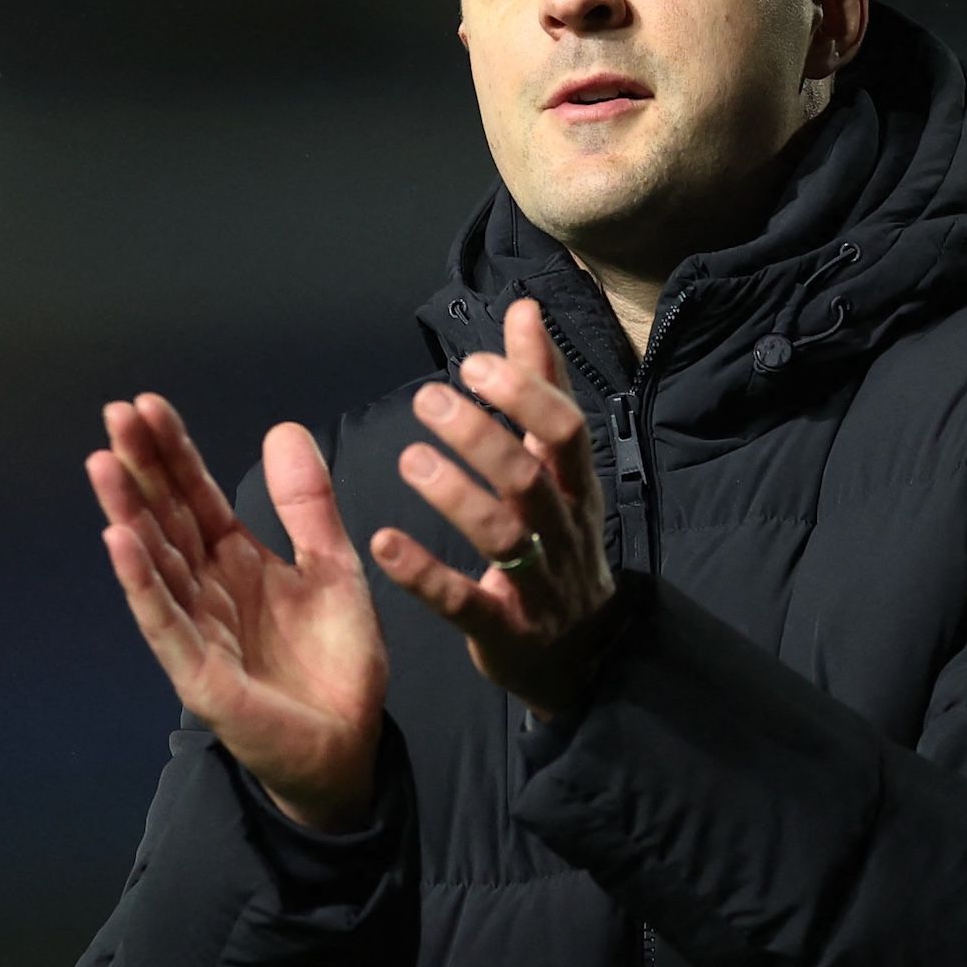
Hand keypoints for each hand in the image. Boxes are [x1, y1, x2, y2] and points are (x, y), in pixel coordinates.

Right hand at [87, 394, 387, 832]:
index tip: (147, 403)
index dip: (173, 451)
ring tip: (103, 464)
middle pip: (166, 517)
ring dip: (127, 513)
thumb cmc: (334, 662)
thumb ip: (308, 505)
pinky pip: (164, 622)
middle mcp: (206, 588)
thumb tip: (284, 428)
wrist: (349, 743)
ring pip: (154, 562)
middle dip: (142, 467)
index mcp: (236, 560)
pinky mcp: (199, 674)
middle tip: (116, 414)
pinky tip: (118, 541)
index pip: (195, 495)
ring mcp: (197, 630)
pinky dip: (141, 583)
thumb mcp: (333, 567)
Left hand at [368, 298, 621, 720]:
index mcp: (576, 487)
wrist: (582, 658)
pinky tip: (384, 544)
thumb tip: (525, 308)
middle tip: (427, 400)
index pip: (564, 431)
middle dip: (482, 435)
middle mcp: (563, 533)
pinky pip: (466, 603)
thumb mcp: (558, 468)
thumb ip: (541, 388)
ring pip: (505, 536)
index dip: (523, 394)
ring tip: (409, 458)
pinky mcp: (504, 633)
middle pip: (531, 477)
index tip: (472, 364)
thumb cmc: (560, 544)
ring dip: (456, 494)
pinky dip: (425, 574)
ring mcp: (537, 585)